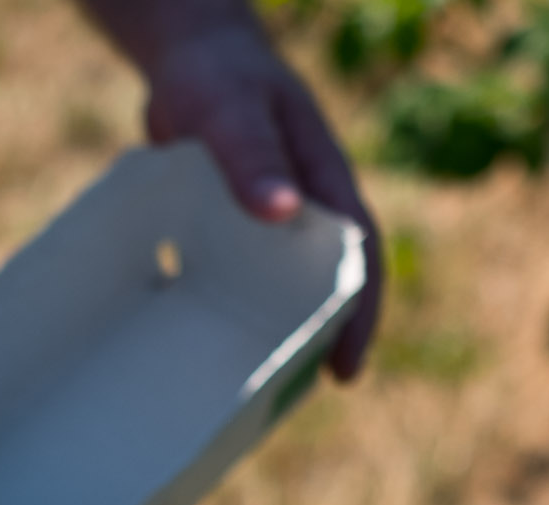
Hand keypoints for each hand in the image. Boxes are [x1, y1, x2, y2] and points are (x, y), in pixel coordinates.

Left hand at [140, 19, 380, 378]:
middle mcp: (302, 212)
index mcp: (324, 185)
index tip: (345, 370)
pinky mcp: (227, 230)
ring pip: (276, 290)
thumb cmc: (219, 79)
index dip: (359, 317)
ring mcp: (266, 224)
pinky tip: (195, 343)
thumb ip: (252, 156)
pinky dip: (224, 309)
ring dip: (268, 333)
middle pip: (320, 287)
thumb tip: (284, 212)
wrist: (189, 61)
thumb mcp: (232, 110)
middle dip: (315, 342)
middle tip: (289, 398)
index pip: (358, 258)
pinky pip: (234, 278)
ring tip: (245, 388)